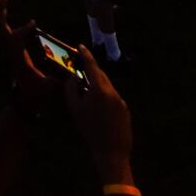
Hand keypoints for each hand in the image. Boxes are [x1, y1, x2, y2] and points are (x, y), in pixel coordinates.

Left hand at [0, 0, 57, 114]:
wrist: (26, 106)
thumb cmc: (42, 97)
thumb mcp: (54, 87)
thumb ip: (66, 74)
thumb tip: (78, 59)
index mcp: (19, 63)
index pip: (13, 42)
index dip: (20, 30)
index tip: (33, 22)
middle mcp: (12, 56)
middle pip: (1, 32)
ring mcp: (11, 54)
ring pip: (1, 32)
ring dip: (1, 14)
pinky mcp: (14, 54)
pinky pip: (8, 34)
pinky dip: (7, 22)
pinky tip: (12, 13)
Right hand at [63, 46, 133, 180]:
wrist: (111, 149)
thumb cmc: (89, 130)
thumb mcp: (75, 110)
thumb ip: (72, 90)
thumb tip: (72, 77)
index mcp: (100, 90)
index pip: (92, 67)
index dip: (86, 56)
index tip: (80, 46)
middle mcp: (113, 91)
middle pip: (101, 75)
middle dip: (91, 69)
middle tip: (80, 64)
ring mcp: (121, 99)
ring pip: (107, 86)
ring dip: (96, 84)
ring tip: (85, 86)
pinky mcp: (124, 107)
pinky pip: (112, 96)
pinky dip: (103, 95)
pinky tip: (96, 104)